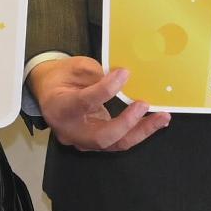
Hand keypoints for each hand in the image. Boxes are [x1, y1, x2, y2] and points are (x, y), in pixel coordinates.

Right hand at [35, 55, 168, 154]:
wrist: (48, 94)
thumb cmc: (61, 78)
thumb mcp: (74, 67)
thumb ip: (96, 74)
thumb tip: (123, 78)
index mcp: (60, 107)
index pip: (85, 102)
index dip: (106, 89)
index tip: (124, 74)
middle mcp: (70, 130)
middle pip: (102, 136)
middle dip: (128, 123)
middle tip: (145, 105)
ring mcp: (83, 141)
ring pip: (114, 143)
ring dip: (141, 131)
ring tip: (162, 118)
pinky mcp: (95, 143)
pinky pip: (118, 141)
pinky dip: (136, 132)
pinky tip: (153, 122)